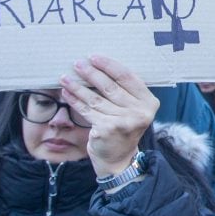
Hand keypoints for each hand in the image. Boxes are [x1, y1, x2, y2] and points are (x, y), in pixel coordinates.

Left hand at [60, 55, 159, 176]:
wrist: (118, 159)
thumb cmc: (123, 127)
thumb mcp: (133, 109)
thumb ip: (125, 92)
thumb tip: (99, 66)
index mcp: (149, 102)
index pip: (128, 77)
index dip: (110, 65)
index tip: (94, 56)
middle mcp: (139, 112)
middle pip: (111, 86)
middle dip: (91, 73)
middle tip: (78, 63)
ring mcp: (123, 121)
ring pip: (96, 98)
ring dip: (78, 86)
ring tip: (65, 77)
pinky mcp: (106, 129)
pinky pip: (87, 110)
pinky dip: (75, 100)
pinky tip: (66, 92)